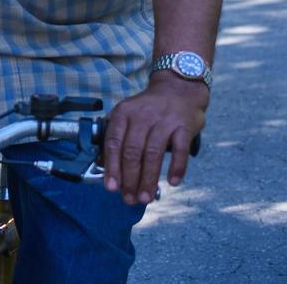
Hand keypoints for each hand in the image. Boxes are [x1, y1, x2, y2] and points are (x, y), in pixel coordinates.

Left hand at [102, 75, 207, 204]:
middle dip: (129, 179)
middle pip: (132, 151)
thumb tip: (104, 167)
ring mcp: (164, 120)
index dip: (111, 167)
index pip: (114, 142)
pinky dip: (176, 168)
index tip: (111, 187)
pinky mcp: (183, 126)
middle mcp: (142, 115)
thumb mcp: (128, 113)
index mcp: (124, 112)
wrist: (178, 88)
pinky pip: (179, 150)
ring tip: (145, 197)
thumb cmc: (149, 108)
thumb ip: (117, 136)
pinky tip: (172, 182)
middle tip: (129, 198)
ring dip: (149, 179)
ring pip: (153, 154)